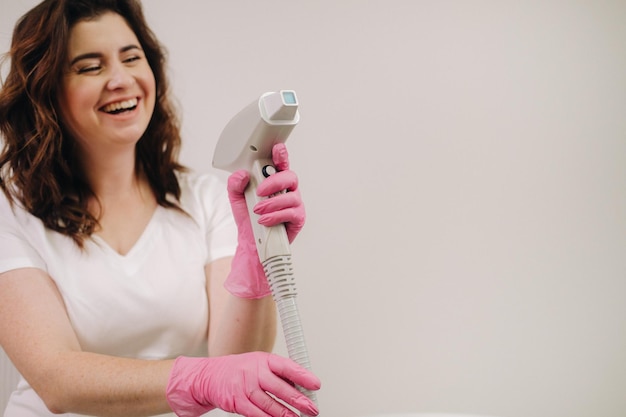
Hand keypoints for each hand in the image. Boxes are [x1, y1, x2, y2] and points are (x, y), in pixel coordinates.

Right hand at [166, 352, 320, 416]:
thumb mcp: (259, 364)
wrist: (210, 376)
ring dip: (286, 414)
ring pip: (269, 405)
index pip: (287, 366)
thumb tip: (301, 387)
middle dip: (298, 401)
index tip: (316, 385)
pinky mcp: (236, 402)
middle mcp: (254, 371)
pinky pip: (256, 414)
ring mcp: (244, 387)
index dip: (303, 376)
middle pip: (280, 388)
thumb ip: (277, 374)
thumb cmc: (239, 370)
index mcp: (263, 360)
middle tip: (311, 408)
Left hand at [225, 143, 305, 298]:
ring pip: (291, 196)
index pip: (281, 164)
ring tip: (258, 210)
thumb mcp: (236, 198)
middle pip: (290, 177)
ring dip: (272, 203)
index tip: (278, 149)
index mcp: (274, 181)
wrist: (251, 242)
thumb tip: (242, 175)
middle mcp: (287, 190)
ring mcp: (294, 204)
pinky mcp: (298, 219)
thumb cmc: (248, 218)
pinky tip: (264, 220)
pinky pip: (291, 213)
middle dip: (274, 182)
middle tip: (259, 190)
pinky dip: (276, 215)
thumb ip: (235, 183)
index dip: (282, 155)